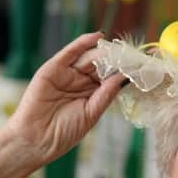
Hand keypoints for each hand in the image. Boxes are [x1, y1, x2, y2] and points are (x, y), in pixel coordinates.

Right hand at [6, 31, 124, 165]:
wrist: (37, 140)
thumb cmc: (63, 132)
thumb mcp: (91, 113)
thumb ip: (106, 93)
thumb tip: (123, 77)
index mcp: (91, 94)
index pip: (109, 77)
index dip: (123, 71)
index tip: (140, 66)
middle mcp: (80, 82)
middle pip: (101, 65)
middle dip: (116, 59)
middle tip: (132, 54)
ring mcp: (66, 74)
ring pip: (88, 57)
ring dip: (104, 51)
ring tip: (119, 48)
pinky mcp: (52, 69)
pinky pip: (69, 53)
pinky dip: (82, 43)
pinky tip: (97, 37)